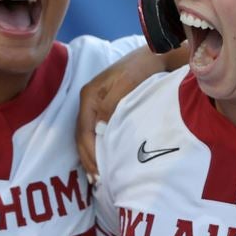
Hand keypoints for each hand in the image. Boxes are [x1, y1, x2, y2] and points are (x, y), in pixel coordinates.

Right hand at [77, 44, 186, 175]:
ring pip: (87, 135)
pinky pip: (95, 132)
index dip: (89, 152)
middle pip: (82, 135)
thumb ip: (111, 105)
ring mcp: (95, 105)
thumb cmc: (141, 68)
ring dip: (90, 156)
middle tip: (97, 180)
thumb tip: (99, 129)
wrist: (154, 55)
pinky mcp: (104, 108)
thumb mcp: (127, 84)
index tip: (98, 170)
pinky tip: (102, 160)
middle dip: (87, 158)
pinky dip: (97, 148)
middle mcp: (88, 101)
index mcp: (89, 96)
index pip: (84, 130)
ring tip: (97, 176)